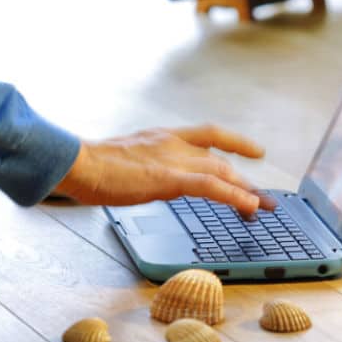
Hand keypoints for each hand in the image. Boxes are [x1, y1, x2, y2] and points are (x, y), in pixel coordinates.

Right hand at [52, 125, 275, 216]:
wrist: (78, 163)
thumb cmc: (89, 166)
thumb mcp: (123, 160)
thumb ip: (141, 167)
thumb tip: (144, 180)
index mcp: (161, 137)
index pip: (207, 134)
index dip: (235, 142)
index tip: (255, 152)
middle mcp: (172, 143)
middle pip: (220, 159)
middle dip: (244, 181)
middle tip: (262, 199)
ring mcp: (172, 159)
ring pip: (222, 171)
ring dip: (246, 191)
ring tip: (263, 208)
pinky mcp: (169, 178)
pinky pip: (211, 186)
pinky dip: (234, 196)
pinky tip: (249, 206)